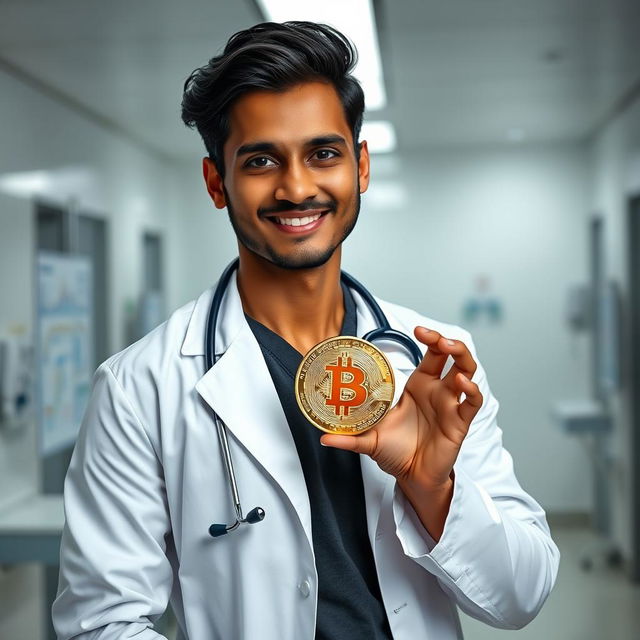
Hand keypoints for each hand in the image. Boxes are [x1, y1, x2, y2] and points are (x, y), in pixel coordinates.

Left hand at [320, 327, 482, 492]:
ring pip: (467, 371)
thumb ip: (348, 437)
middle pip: (452, 356)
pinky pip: (473, 402)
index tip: (418, 330)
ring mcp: (450, 404)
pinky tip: (462, 383)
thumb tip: (322, 438)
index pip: (431, 354)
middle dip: (447, 341)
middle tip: (436, 338)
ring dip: (462, 356)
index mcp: (418, 386)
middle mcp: (437, 391)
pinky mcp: (460, 422)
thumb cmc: (395, 453)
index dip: (429, 338)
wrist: (411, 478)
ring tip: (449, 348)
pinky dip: (472, 389)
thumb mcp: (369, 440)